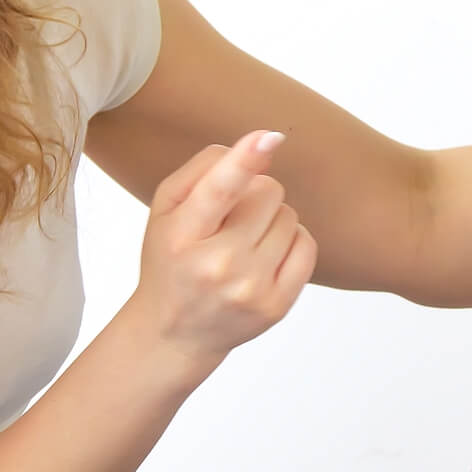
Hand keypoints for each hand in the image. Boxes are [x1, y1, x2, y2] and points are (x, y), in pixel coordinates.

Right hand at [131, 129, 316, 366]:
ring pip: (289, 215)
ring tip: (245, 241)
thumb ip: (204, 170)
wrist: (174, 333)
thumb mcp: (165, 210)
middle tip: (232, 219)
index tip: (267, 138)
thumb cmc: (171, 259)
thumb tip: (261, 145)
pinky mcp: (276, 306)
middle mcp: (217, 265)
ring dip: (272, 219)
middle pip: (268, 192)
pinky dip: (291, 241)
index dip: (244, 160)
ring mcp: (250, 289)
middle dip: (255, 194)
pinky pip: (306, 245)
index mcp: (182, 236)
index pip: (218, 191)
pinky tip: (266, 255)